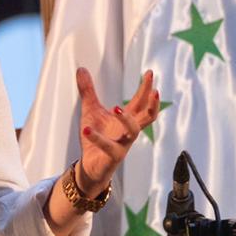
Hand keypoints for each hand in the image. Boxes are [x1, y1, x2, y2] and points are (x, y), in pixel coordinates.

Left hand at [74, 67, 158, 192]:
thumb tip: (81, 69)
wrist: (90, 166)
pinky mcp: (112, 157)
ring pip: (133, 132)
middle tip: (154, 90)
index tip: (150, 73)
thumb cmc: (95, 139)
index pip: (140, 102)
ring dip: (126, 120)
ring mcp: (123, 144)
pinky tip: (85, 129)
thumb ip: (87, 91)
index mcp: (126, 120)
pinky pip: (107, 147)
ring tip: (115, 107)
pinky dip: (96, 138)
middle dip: (152, 103)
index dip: (146, 88)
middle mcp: (128, 132)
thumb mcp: (90, 110)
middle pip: (147, 116)